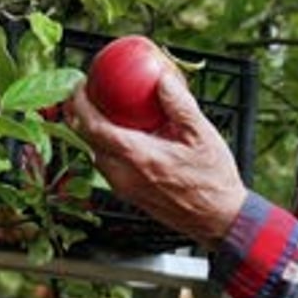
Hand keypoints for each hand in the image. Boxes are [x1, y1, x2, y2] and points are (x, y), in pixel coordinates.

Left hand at [69, 68, 247, 248]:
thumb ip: (179, 104)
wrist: (218, 219)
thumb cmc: (213, 180)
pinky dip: (106, 146)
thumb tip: (162, 78)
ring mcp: (126, 188)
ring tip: (101, 111)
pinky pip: (108, 166)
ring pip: (95, 155)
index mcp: (140, 157)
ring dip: (92, 132)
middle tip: (84, 94)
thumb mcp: (202, 135)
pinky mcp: (130, 195)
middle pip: (87, 142)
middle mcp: (126, 176)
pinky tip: (122, 135)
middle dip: (79, 116)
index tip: (80, 86)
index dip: (80, 105)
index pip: (94, 128)